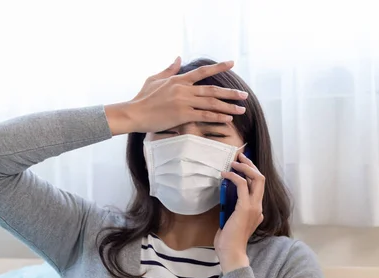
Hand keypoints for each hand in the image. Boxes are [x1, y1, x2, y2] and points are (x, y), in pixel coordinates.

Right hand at [105, 57, 247, 134]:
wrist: (134, 113)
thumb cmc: (142, 98)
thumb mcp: (154, 79)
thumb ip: (169, 69)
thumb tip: (179, 58)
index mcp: (179, 80)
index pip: (203, 71)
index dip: (219, 67)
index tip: (232, 63)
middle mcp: (184, 89)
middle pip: (212, 90)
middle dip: (230, 93)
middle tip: (244, 95)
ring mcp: (184, 102)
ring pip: (211, 103)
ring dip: (228, 107)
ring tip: (241, 109)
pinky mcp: (183, 115)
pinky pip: (204, 116)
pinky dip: (217, 117)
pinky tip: (228, 119)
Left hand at [214, 153, 264, 273]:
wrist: (232, 252)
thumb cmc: (229, 240)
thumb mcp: (232, 221)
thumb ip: (233, 210)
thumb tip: (226, 199)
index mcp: (257, 211)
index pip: (258, 187)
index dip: (251, 174)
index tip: (241, 165)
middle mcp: (259, 207)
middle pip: (261, 179)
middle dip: (251, 165)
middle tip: (240, 156)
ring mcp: (254, 207)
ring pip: (257, 179)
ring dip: (245, 168)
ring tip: (234, 162)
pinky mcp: (245, 207)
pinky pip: (242, 186)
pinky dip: (234, 177)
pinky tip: (225, 174)